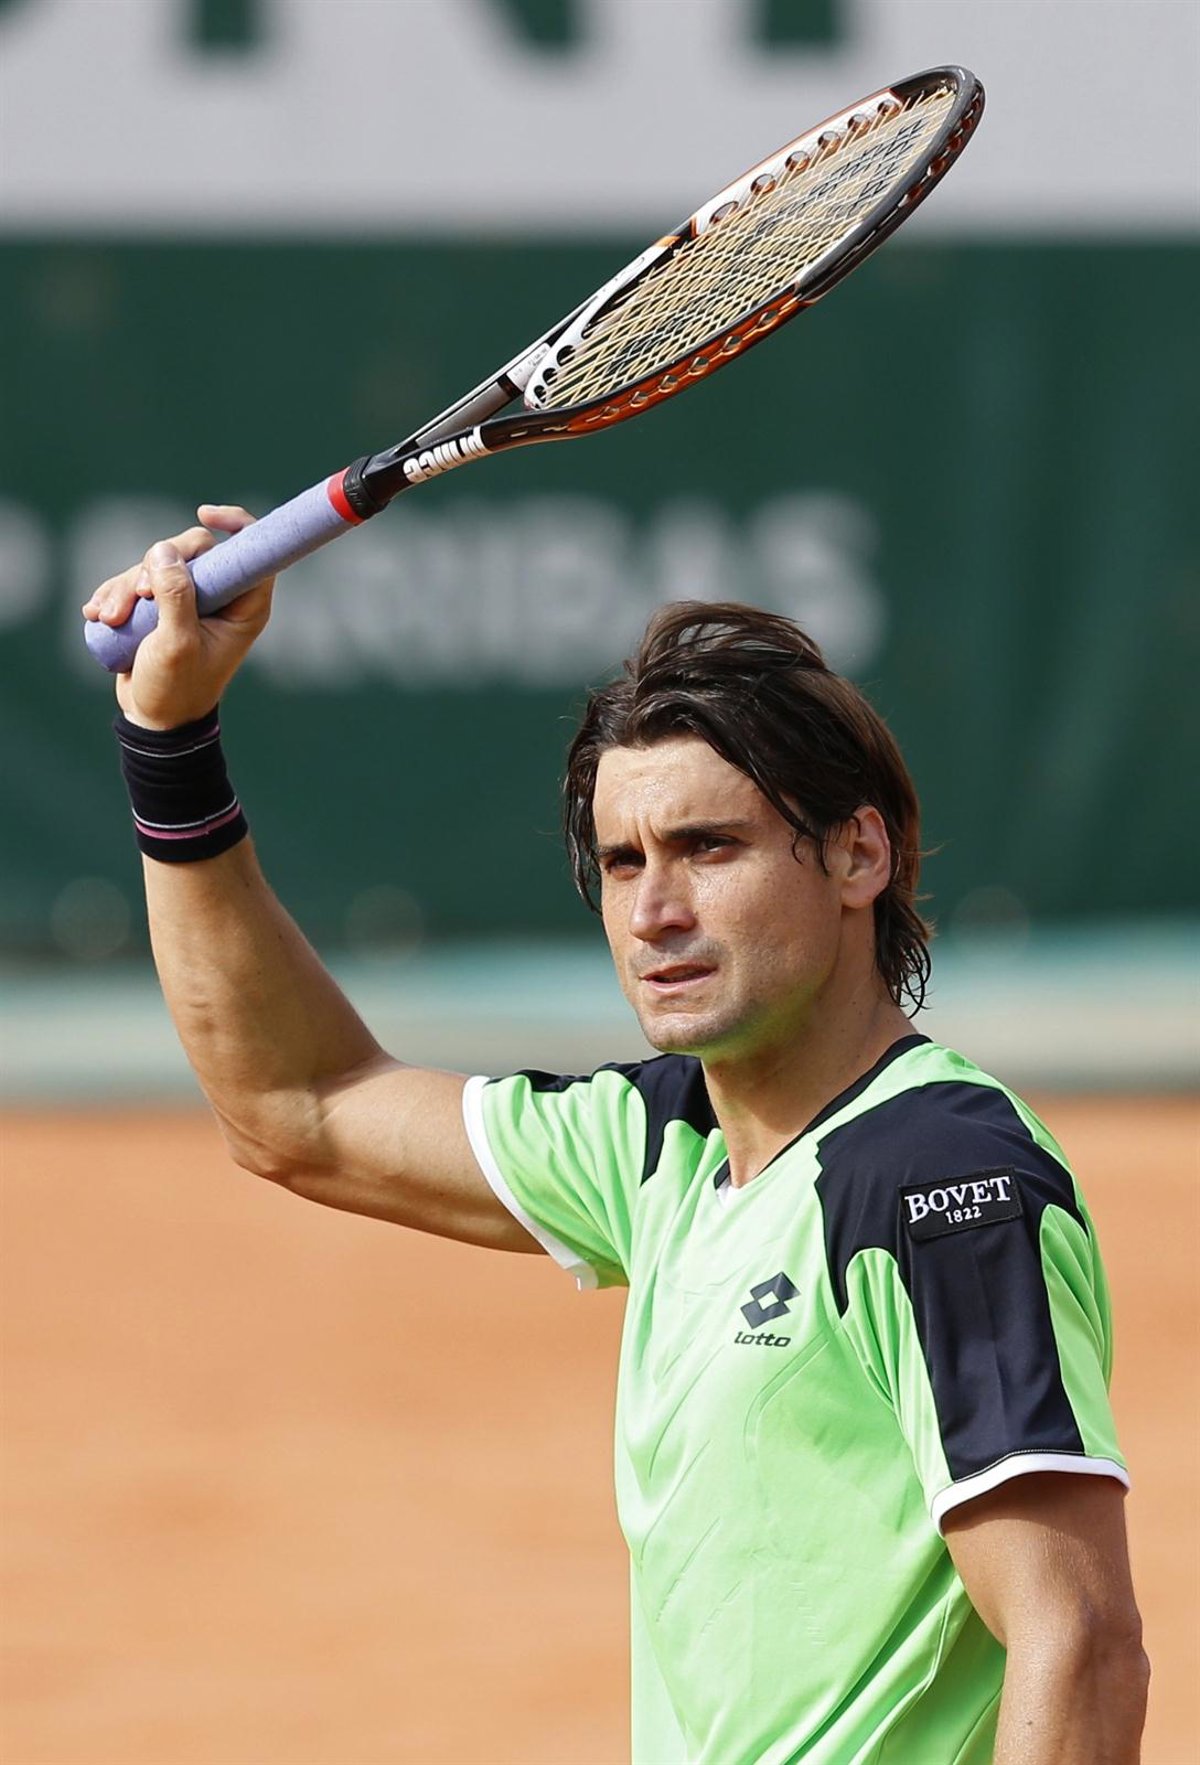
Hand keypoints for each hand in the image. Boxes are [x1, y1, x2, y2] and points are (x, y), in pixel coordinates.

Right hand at [82, 505, 274, 729]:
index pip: (250, 551)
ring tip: (109, 618)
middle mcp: (220, 597)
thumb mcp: (176, 643)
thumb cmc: (177, 688)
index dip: (234, 524)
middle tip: (139, 595)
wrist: (153, 717)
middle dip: (156, 566)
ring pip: (157, 563)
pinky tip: (97, 615)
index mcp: (243, 606)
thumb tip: (164, 550)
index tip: (204, 515)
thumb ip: (175, 597)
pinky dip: (114, 594)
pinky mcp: (159, 604)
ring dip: (126, 586)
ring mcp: (188, 598)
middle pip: (194, 549)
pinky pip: (134, 579)